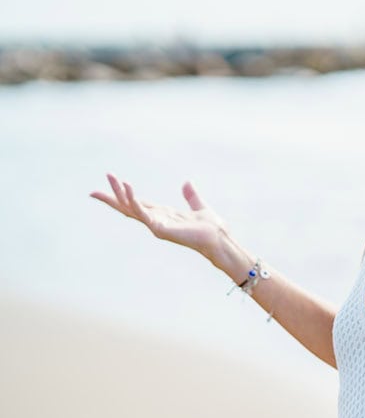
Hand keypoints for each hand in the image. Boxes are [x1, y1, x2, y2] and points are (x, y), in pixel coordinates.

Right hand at [90, 173, 229, 260]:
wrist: (219, 239)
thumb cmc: (211, 228)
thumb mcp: (198, 206)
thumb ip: (191, 195)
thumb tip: (187, 183)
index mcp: (162, 215)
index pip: (137, 204)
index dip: (123, 196)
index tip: (108, 187)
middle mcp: (156, 220)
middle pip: (128, 208)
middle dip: (112, 198)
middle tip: (92, 191)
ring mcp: (156, 225)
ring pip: (131, 208)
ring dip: (119, 194)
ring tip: (111, 178)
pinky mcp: (160, 228)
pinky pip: (143, 212)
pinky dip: (134, 200)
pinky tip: (127, 187)